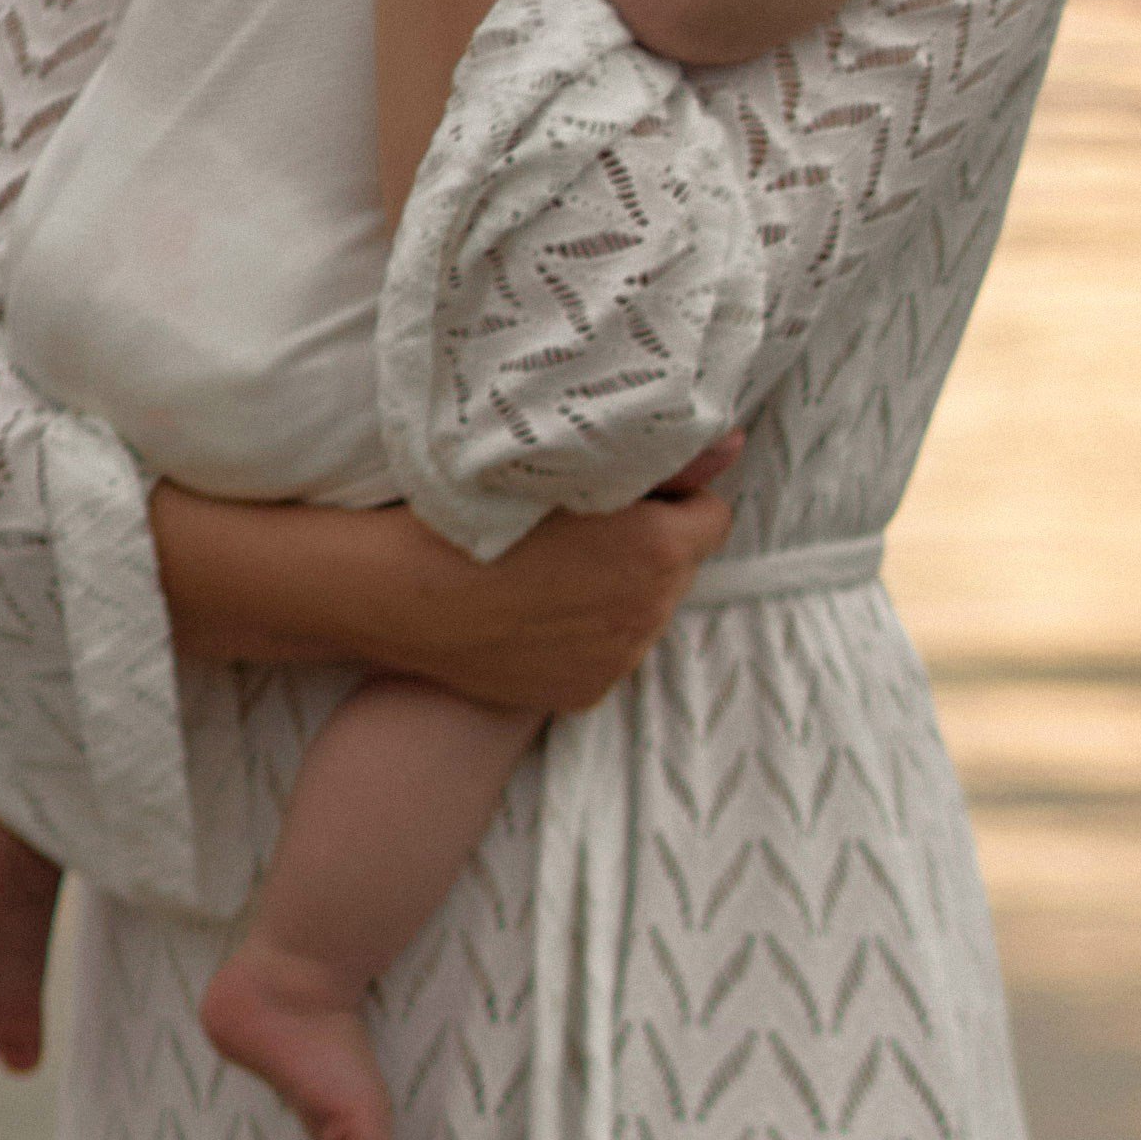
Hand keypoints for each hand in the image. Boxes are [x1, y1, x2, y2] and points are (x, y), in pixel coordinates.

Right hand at [415, 491, 737, 711]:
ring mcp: (618, 661)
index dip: (672, 500)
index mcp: (658, 549)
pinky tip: (537, 611)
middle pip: (676, 569)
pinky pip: (606, 652)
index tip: (628, 494)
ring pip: (642, 612)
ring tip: (552, 569)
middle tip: (584, 526)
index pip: (711, 518)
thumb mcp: (570, 465)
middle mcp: (650, 613)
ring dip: (617, 592)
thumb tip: (735, 445)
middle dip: (648, 547)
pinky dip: (585, 634)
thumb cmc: (481, 507)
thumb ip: (668, 459)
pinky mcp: (584, 694)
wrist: (405, 591)